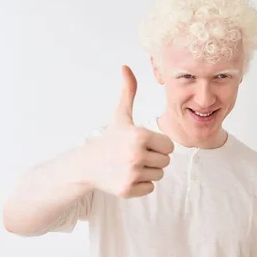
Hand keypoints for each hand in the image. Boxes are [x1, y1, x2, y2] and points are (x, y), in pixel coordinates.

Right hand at [87, 65, 173, 197]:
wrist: (87, 165)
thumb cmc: (110, 139)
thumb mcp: (121, 115)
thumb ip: (129, 91)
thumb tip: (125, 66)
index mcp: (139, 135)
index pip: (169, 146)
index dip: (158, 144)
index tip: (142, 143)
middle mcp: (136, 155)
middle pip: (165, 161)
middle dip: (153, 158)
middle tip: (134, 155)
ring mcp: (131, 174)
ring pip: (158, 175)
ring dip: (147, 171)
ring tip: (130, 164)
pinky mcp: (127, 189)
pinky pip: (150, 188)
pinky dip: (140, 185)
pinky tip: (126, 176)